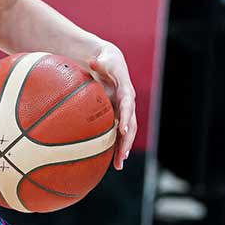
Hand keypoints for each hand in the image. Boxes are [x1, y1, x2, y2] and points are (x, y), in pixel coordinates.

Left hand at [86, 44, 137, 169]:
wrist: (110, 63)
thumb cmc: (105, 61)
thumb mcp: (103, 59)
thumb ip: (100, 63)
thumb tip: (93, 62)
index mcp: (125, 91)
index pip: (128, 106)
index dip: (126, 117)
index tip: (122, 129)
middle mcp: (127, 104)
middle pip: (130, 125)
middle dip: (127, 140)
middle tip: (122, 155)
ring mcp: (123, 111)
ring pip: (126, 133)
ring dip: (123, 148)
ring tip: (118, 165)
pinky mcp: (117, 116)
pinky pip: (118, 133)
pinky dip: (116, 146)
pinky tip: (112, 160)